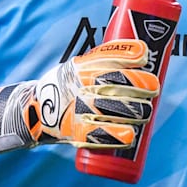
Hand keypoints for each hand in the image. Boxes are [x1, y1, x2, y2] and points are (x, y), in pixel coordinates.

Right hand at [0, 39, 159, 152]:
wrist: (33, 110)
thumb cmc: (66, 85)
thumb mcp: (80, 65)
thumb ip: (107, 57)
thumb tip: (143, 50)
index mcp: (81, 69)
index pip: (108, 59)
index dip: (129, 56)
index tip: (146, 56)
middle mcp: (80, 88)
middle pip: (116, 85)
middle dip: (141, 85)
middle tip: (154, 87)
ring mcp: (78, 110)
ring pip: (113, 110)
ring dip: (135, 110)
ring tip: (147, 110)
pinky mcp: (76, 133)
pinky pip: (98, 135)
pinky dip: (115, 135)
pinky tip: (130, 135)